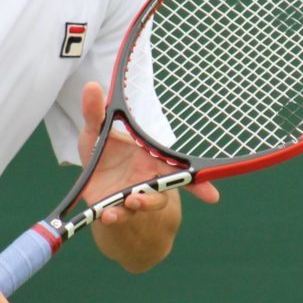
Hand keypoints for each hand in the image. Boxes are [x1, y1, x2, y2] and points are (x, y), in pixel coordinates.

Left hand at [78, 82, 219, 226]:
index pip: (179, 168)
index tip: (214, 195)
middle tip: (199, 195)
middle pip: (170, 189)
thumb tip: (92, 85)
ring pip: (146, 204)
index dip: (198, 182)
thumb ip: (95, 112)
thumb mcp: (95, 131)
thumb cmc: (101, 154)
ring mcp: (131, 197)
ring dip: (141, 204)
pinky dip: (114, 217)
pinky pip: (118, 216)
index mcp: (150, 160)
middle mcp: (146, 180)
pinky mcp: (114, 210)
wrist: (89, 182)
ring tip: (130, 201)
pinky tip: (106, 216)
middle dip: (183, 192)